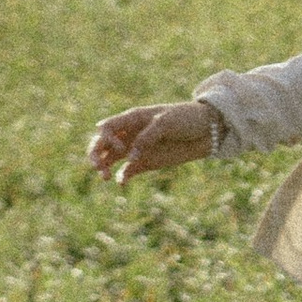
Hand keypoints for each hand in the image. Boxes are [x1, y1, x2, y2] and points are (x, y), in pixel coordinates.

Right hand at [88, 98, 217, 181]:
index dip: (106, 138)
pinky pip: (126, 171)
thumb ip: (147, 137)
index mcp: (131, 119)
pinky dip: (121, 177)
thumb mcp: (166, 122)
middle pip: (101, 143)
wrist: (207, 130)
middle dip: (95, 154)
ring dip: (103, 167)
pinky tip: (121, 182)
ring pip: (109, 158)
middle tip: (99, 168)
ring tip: (105, 177)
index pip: (106, 128)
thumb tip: (130, 156)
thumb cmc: (185, 118)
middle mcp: (129, 134)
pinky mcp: (145, 163)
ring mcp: (136, 149)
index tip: (121, 148)